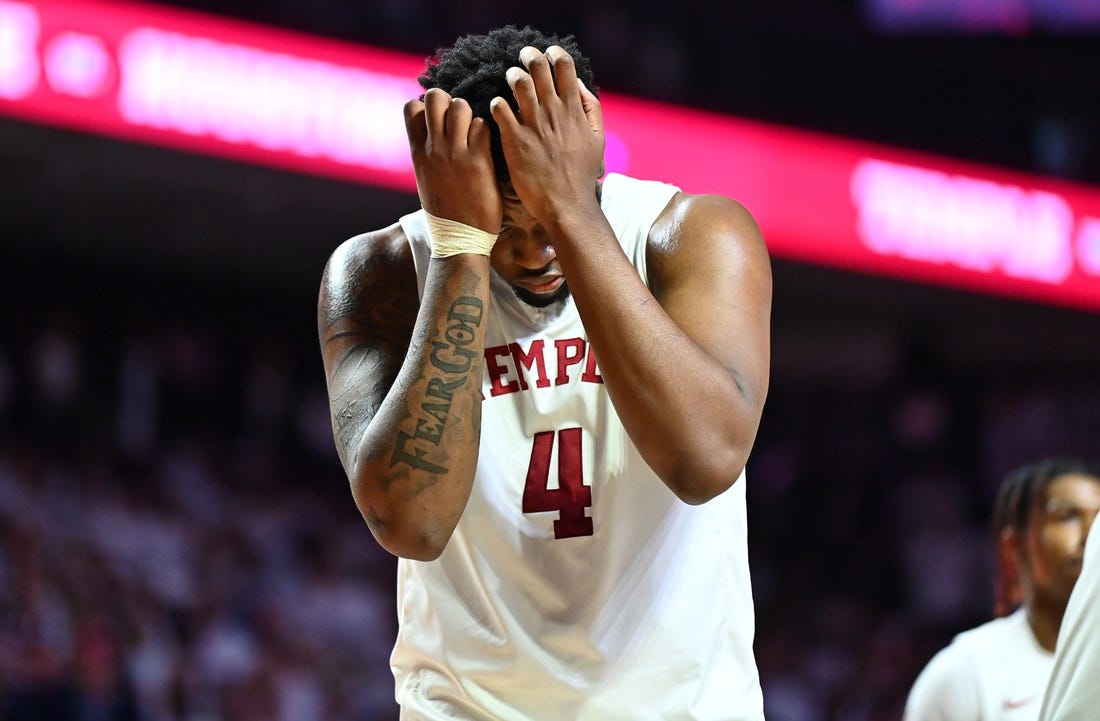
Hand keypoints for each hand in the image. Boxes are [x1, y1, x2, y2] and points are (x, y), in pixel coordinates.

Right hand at [403, 88, 501, 233]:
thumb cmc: (445, 211)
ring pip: (461, 106)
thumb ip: (428, 153)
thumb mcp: (426, 178)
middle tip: (459, 119)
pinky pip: (483, 126)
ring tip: (474, 133)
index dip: (427, 105)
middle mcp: (433, 148)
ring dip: (470, 114)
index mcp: (417, 152)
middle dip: (449, 100)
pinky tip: (487, 148)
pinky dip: (486, 131)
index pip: (411, 107)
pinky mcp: (478, 161)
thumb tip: (432, 134)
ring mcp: (455, 153)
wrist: (459, 239)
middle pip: (435, 97)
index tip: (438, 118)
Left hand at [490, 46, 604, 222]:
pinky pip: (499, 108)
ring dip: (512, 76)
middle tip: (523, 58)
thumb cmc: (582, 175)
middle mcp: (553, 112)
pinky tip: (498, 109)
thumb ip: (591, 110)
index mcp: (573, 110)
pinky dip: (497, 104)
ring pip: (518, 82)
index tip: (547, 54)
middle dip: (529, 56)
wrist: (567, 206)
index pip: (564, 65)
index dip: (554, 53)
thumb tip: (578, 85)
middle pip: (539, 66)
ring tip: (510, 81)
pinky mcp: (514, 141)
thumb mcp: (598, 139)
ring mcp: (533, 125)